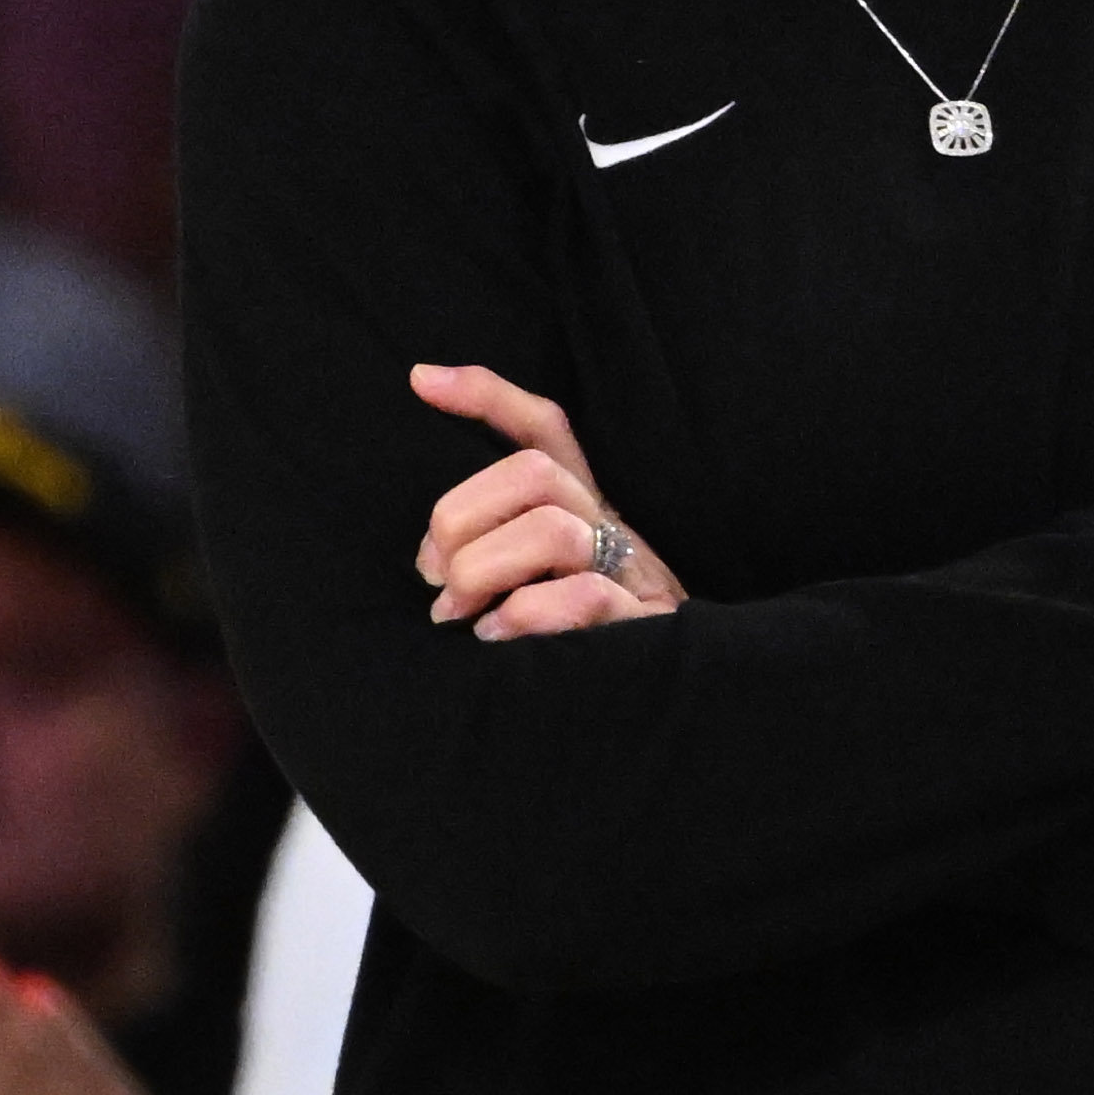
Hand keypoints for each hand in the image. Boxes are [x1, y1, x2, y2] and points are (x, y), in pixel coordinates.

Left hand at [412, 362, 684, 636]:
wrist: (674, 714)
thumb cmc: (583, 653)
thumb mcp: (537, 593)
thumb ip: (494, 560)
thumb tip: (425, 561)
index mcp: (587, 508)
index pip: (544, 428)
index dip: (485, 396)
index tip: (419, 381)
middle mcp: (615, 528)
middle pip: (535, 474)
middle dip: (463, 517)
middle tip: (434, 576)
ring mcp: (636, 574)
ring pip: (554, 528)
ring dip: (485, 569)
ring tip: (459, 613)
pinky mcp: (649, 627)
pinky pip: (584, 596)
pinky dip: (526, 613)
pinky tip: (496, 638)